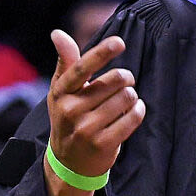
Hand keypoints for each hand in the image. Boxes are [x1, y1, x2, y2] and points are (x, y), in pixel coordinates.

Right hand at [44, 29, 142, 195]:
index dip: (101, 53)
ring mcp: (87, 128)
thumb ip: (66, 63)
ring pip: (126, 98)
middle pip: (114, 81)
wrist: (69, 162)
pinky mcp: (103, 143)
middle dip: (125, 78)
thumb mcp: (61, 91)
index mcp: (61, 92)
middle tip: (125, 81)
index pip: (82, 67)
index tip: (119, 42)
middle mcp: (71, 110)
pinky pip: (132, 117)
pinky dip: (138, 110)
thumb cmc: (68, 117)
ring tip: (125, 100)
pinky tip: (134, 110)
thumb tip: (57, 33)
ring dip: (131, 96)